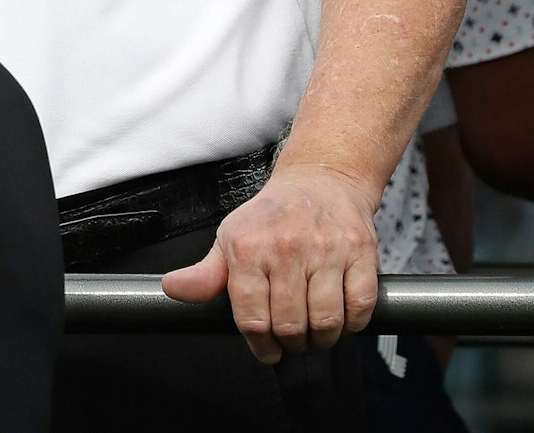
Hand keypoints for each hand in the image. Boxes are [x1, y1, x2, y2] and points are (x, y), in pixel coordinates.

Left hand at [160, 164, 379, 362]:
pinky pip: (359, 305)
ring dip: (321, 339)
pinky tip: (341, 319)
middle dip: (291, 344)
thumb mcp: (230, 239)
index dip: (260, 344)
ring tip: (315, 334)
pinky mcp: (361, 252)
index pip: (252, 316)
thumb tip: (173, 290)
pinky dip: (352, 324)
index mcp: (248, 247)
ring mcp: (326, 250)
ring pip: (326, 320)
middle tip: (292, 342)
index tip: (267, 351)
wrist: (320, 181)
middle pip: (290, 324)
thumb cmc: (272, 216)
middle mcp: (286, 247)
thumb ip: (205, 274)